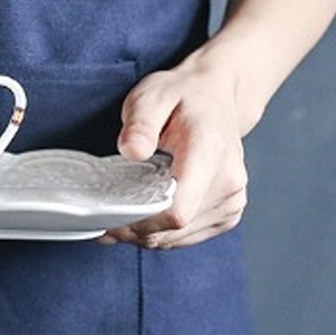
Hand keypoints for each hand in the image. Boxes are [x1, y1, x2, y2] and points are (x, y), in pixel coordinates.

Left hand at [100, 54, 248, 249]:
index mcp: (210, 152)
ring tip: (120, 216)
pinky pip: (188, 236)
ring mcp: (232, 200)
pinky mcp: (228, 212)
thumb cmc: (181, 96)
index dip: (139, 222)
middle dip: (135, 229)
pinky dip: (162, 233)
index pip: (177, 211)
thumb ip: (140, 123)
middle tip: (103, 219)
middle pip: (175, 229)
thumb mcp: (151, 96)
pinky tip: (144, 214)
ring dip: (146, 234)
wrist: (214, 97)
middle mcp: (229, 182)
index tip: (108, 217)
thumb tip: (132, 151)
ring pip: (179, 238)